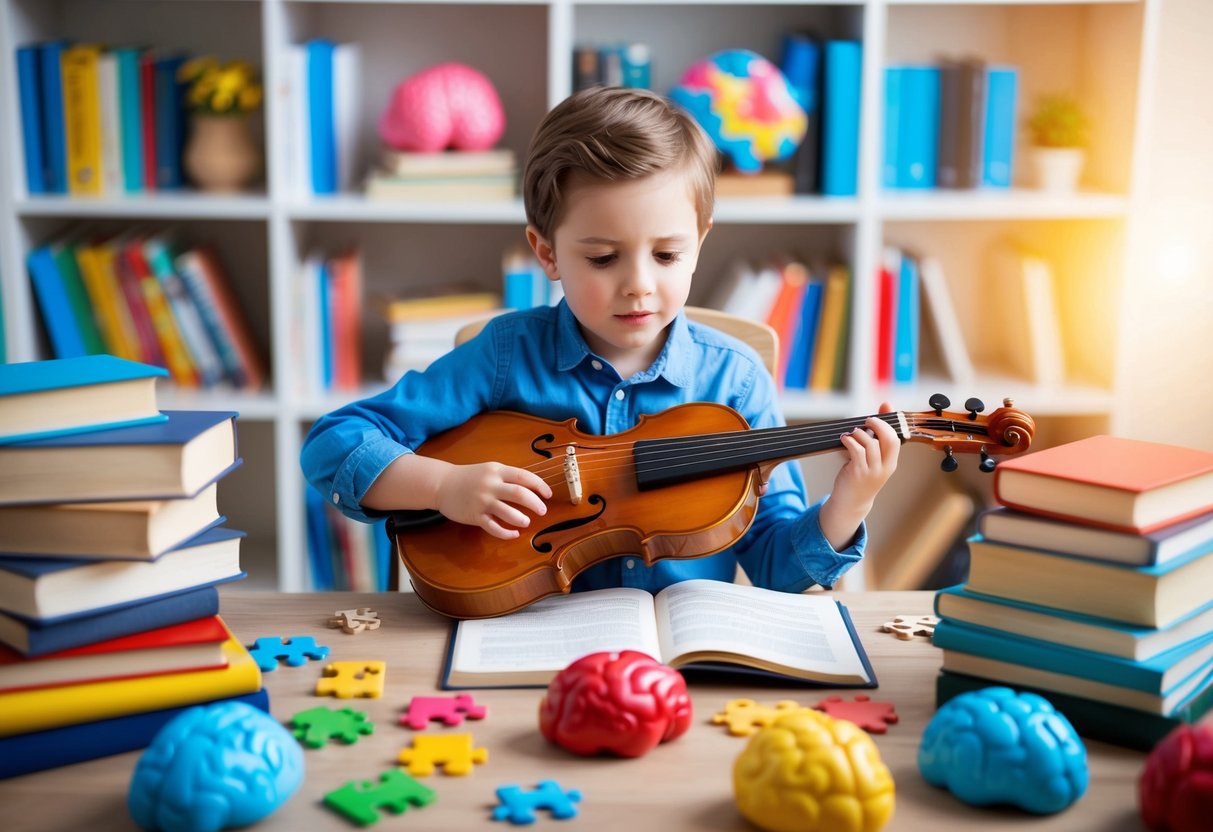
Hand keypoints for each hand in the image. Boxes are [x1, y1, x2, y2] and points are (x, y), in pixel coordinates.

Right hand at [435, 462, 552, 539]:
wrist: (442, 484)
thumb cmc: (469, 478)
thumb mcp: (489, 470)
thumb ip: (508, 478)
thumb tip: (532, 489)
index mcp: (497, 471)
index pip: (524, 476)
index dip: (539, 486)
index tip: (548, 495)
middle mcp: (490, 485)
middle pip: (520, 494)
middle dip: (535, 504)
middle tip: (542, 511)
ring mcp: (482, 501)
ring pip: (508, 512)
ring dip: (521, 519)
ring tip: (526, 522)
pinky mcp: (475, 516)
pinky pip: (494, 527)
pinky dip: (507, 533)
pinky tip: (514, 534)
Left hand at [819, 402, 900, 549]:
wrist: (851, 502)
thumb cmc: (860, 477)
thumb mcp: (871, 460)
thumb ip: (875, 439)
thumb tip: (881, 411)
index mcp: (890, 463)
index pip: (896, 438)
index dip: (889, 421)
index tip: (883, 408)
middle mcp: (884, 467)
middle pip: (888, 439)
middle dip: (878, 424)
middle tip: (867, 421)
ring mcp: (872, 471)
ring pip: (871, 443)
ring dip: (858, 433)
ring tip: (851, 434)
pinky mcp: (858, 472)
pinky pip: (856, 450)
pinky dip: (849, 440)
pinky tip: (844, 439)